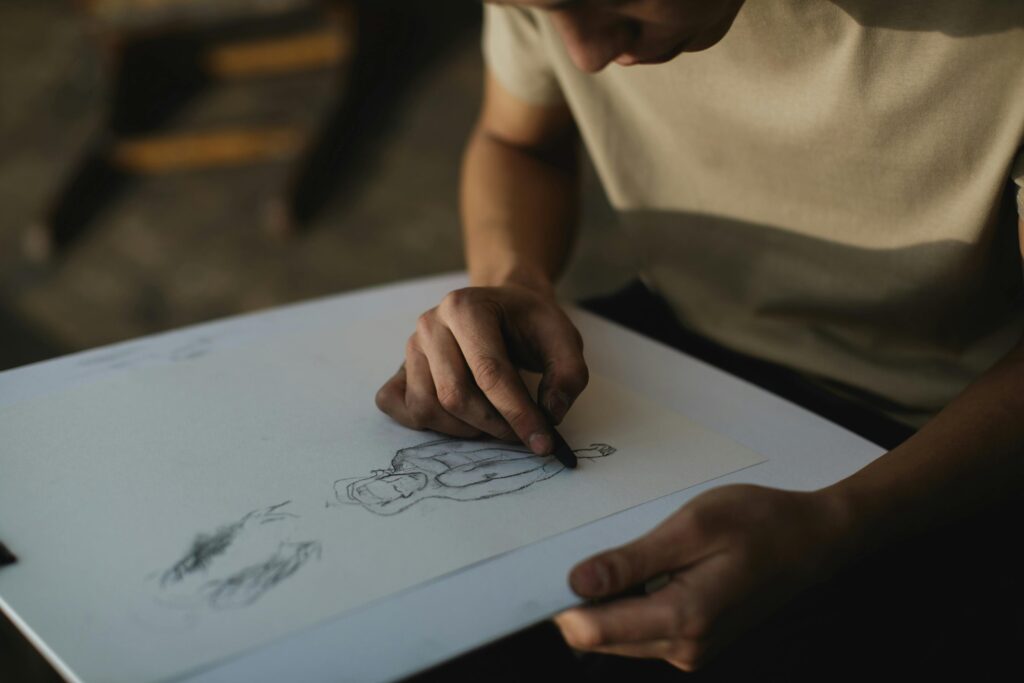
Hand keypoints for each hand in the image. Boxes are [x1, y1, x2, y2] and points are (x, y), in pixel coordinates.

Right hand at [375, 284, 588, 453]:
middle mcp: (430, 324)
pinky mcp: (400, 368)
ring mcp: (410, 346)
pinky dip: (428, 424)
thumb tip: (550, 414)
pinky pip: (398, 407)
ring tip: (493, 422)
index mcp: (466, 307)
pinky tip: (458, 419)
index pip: (490, 372)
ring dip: (464, 429)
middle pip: (455, 395)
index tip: (543, 443)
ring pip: (427, 408)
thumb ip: (568, 373)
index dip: (518, 414)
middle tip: (521, 433)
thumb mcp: (563, 337)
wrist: (502, 307)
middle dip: (493, 426)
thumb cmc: (528, 323)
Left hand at [554, 485, 852, 670]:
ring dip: (605, 599)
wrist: (814, 540)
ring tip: (624, 552)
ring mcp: (690, 649)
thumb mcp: (692, 528)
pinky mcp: (693, 641)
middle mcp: (683, 648)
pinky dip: (627, 600)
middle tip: (581, 547)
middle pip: (597, 635)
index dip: (558, 603)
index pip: (590, 631)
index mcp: (682, 619)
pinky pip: (640, 628)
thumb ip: (632, 560)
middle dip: (579, 599)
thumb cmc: (759, 523)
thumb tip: (575, 585)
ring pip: (616, 633)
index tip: (539, 570)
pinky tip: (642, 566)